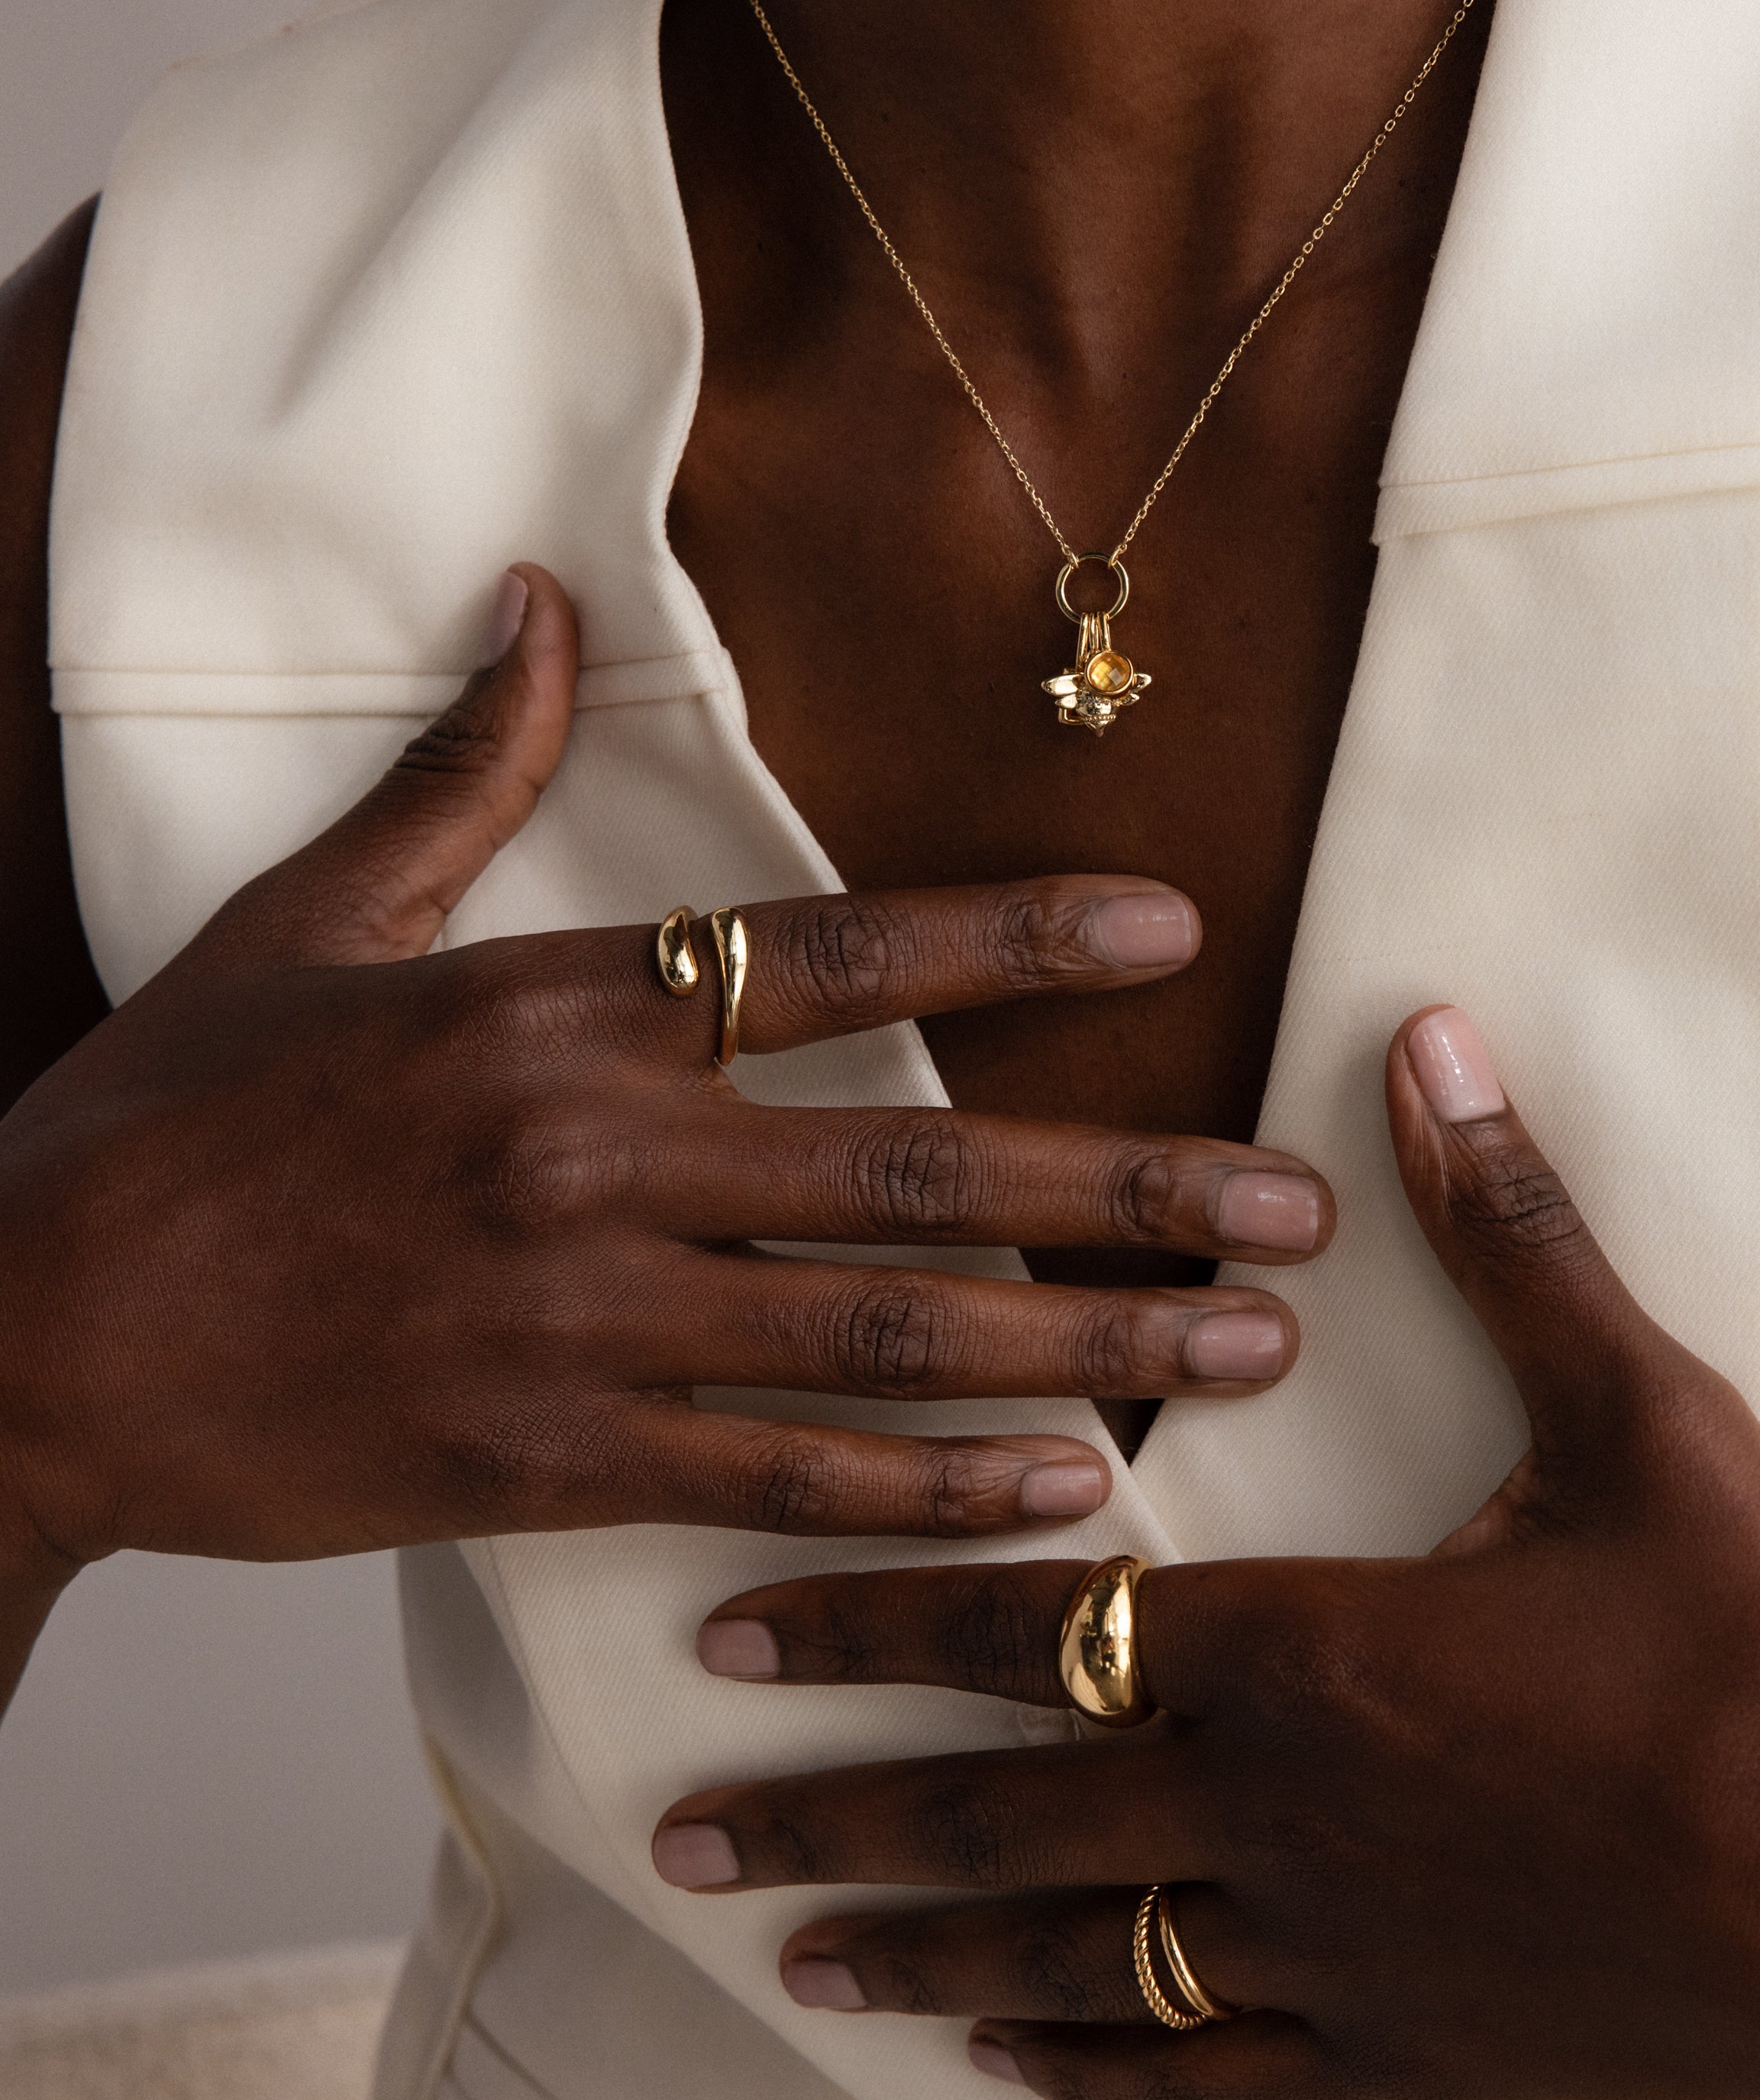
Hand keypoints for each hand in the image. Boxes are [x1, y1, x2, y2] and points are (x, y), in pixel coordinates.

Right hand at [0, 566, 1330, 1591]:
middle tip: (1292, 1208)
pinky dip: (933, 1496)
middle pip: (920, 1168)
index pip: (835, 950)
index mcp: (555, 1010)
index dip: (1017, 930)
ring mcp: (582, 1325)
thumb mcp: (310, 924)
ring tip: (1247, 1348)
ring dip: (1085, 1345)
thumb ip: (459, 775)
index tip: (1171, 920)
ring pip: (885, 1338)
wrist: (22, 1336)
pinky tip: (1066, 1496)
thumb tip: (534, 604)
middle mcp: (597, 1160)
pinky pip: (783, 1481)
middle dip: (1129, 1188)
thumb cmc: (170, 1126)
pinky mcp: (551, 1466)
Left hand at [649, 1006, 1759, 2099]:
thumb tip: (1432, 1051)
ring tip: (800, 1951)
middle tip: (686, 1823)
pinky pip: (1199, 2077)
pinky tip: (1012, 2069)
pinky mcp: (1403, 2063)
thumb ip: (1515, 1236)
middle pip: (998, 1814)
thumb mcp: (1645, 1422)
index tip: (726, 1631)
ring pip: (1068, 1959)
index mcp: (1304, 1651)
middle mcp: (1273, 1815)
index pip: (1026, 1623)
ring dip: (923, 1947)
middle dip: (833, 1811)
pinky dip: (1089, 2070)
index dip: (866, 1619)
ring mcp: (1328, 1960)